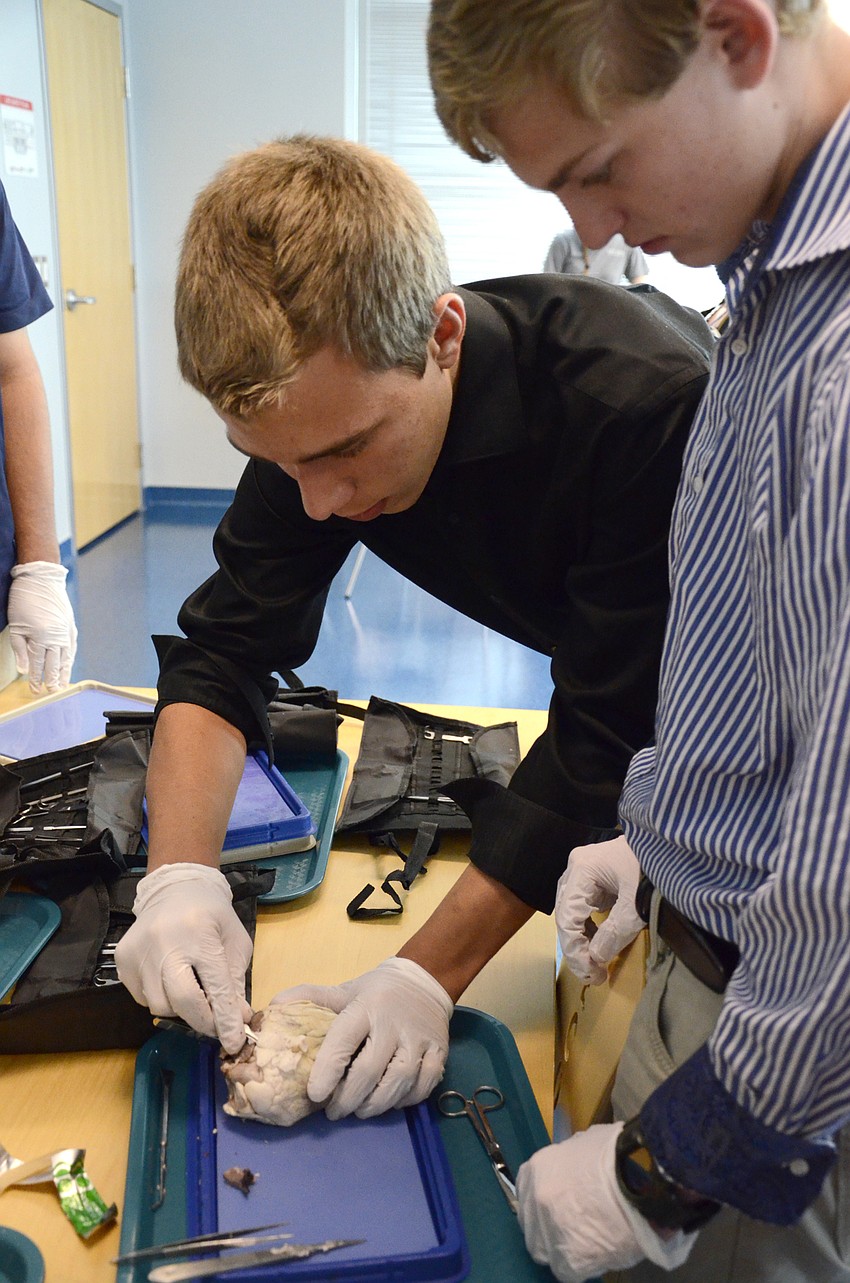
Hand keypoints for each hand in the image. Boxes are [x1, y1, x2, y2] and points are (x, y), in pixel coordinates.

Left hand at [8, 560, 77, 691]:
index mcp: (41, 637)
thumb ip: (20, 649)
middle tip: (52, 693)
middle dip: (52, 680)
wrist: (41, 578)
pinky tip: (68, 664)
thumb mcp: (16, 625)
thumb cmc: (24, 599)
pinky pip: (71, 647)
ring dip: (63, 672)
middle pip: (54, 664)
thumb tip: (25, 670)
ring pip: (66, 657)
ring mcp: (66, 631)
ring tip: (62, 685)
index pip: (39, 664)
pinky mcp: (70, 625)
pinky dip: (70, 658)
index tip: (36, 690)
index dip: (37, 679)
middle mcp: (57, 637)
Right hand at [115, 863, 252, 1053]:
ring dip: (179, 1009)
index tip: (234, 1043)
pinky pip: (142, 997)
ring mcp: (140, 951)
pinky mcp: (123, 958)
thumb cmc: (212, 915)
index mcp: (201, 935)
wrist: (175, 887)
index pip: (215, 988)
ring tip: (190, 991)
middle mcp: (166, 943)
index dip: (226, 1020)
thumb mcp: (234, 941)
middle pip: (182, 1002)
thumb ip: (235, 981)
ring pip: (160, 1005)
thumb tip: (238, 1019)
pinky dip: (159, 997)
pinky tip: (169, 979)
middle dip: (202, 1022)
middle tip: (213, 1025)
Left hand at [271, 956, 452, 1118]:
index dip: (328, 1071)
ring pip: (398, 1082)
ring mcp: (419, 1039)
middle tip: (333, 1112)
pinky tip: (390, 1102)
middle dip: (348, 1099)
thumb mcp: (343, 990)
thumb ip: (310, 998)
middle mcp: (393, 1024)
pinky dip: (405, 1101)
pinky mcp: (439, 1051)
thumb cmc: (376, 992)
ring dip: (375, 1104)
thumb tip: (271, 1008)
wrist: (424, 979)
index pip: (343, 1041)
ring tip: (359, 1111)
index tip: (314, 1094)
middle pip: (370, 1071)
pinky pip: (424, 1085)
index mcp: (365, 1008)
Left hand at [517, 1122, 696, 1281]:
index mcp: (537, 1170)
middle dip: (549, 1228)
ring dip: (562, 1247)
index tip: (561, 1207)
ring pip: (546, 1250)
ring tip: (588, 1242)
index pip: (528, 1194)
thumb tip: (577, 1167)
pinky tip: (597, 1253)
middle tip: (575, 1227)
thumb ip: (571, 1160)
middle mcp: (535, 1201)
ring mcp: (548, 1231)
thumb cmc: (618, 1156)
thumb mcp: (586, 1144)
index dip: (545, 1203)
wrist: (640, 1181)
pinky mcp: (568, 1260)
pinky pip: (567, 1270)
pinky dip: (581, 1265)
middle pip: (532, 1225)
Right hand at [555, 835, 644, 983]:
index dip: (576, 950)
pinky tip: (598, 942)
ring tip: (595, 964)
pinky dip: (589, 926)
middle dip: (577, 947)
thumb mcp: (637, 905)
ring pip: (571, 909)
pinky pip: (584, 904)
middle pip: (565, 913)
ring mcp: (586, 869)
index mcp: (582, 868)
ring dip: (581, 938)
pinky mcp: (597, 875)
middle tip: (594, 975)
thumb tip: (595, 958)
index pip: (567, 917)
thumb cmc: (657, 869)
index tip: (592, 975)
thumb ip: (615, 933)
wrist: (678, 846)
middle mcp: (577, 866)